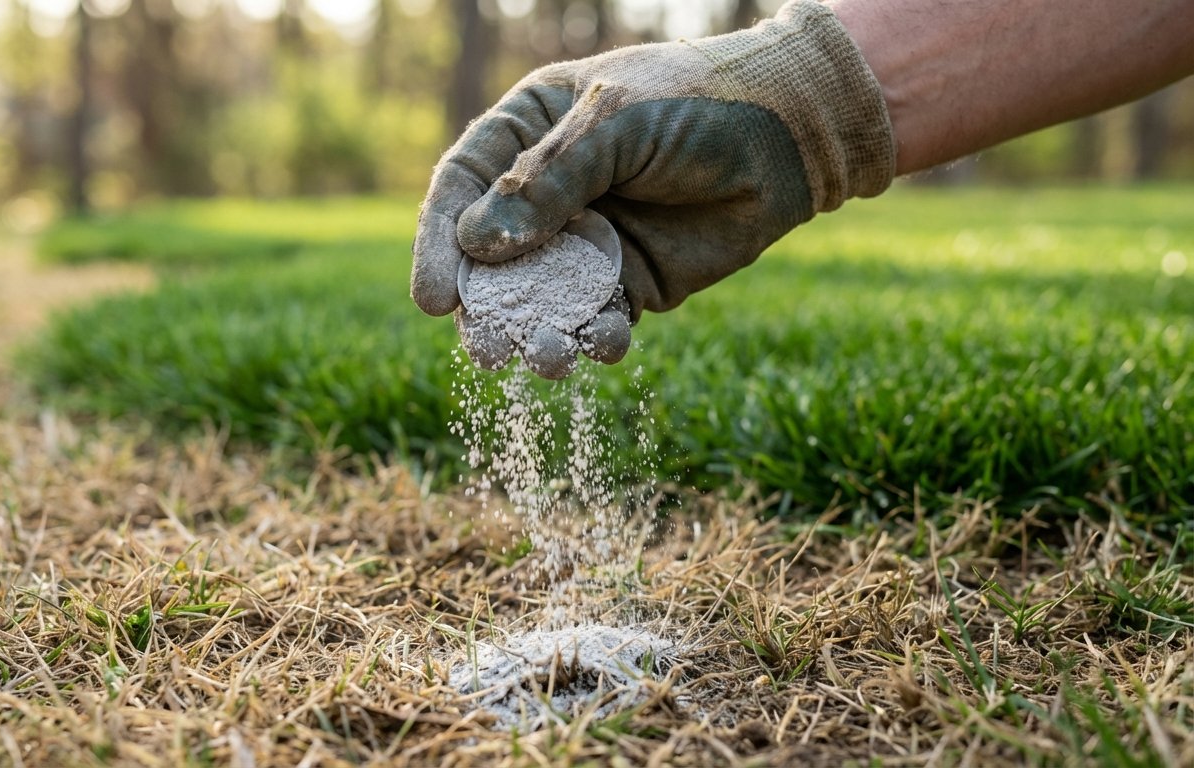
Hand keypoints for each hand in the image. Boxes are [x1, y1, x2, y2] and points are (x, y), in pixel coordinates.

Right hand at [411, 0, 895, 364]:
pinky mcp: (630, 281)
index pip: (461, 190)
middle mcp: (546, 192)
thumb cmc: (695, 103)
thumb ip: (548, 181)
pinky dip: (597, 339)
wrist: (790, 134)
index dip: (439, 246)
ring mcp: (587, 241)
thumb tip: (476, 246)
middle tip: (488, 351)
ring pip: (541, 300)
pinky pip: (597, 320)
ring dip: (538, 336)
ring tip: (549, 360)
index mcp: (526, 134)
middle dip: (487, 310)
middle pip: (490, 260)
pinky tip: (608, 344)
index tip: (435, 299)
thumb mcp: (614, 124)